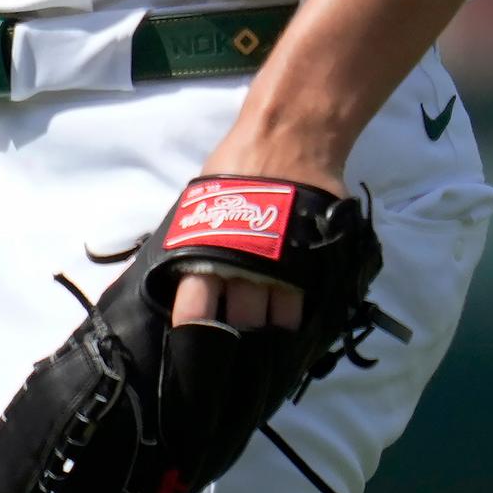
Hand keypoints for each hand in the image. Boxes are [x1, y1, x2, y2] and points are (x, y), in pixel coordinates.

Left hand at [174, 118, 345, 332]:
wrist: (288, 138)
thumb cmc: (237, 166)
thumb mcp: (202, 202)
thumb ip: (194, 240)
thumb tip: (178, 274)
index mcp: (208, 248)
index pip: (194, 306)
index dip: (195, 332)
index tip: (193, 353)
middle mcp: (245, 263)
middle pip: (239, 320)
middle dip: (236, 336)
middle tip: (233, 351)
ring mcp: (284, 265)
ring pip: (276, 318)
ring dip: (270, 330)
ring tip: (266, 344)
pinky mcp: (315, 261)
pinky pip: (306, 301)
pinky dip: (298, 313)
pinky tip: (293, 322)